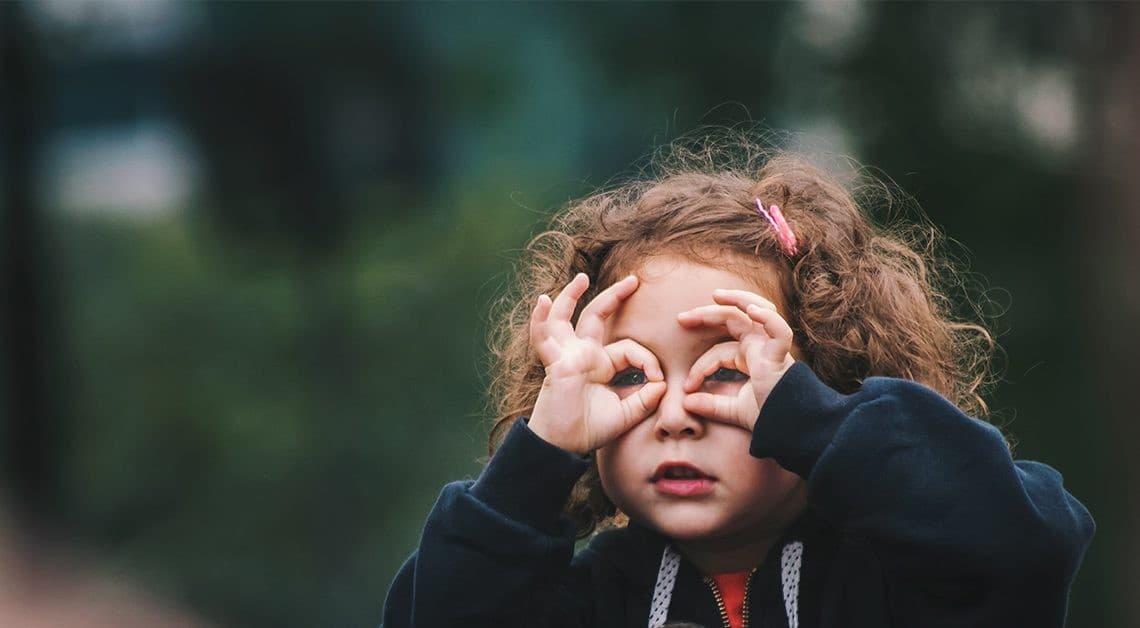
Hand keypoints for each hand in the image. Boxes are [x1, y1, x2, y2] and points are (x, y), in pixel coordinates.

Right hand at [527, 273, 666, 453]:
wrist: (564, 446)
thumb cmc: (589, 430)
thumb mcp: (626, 414)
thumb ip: (645, 399)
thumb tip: (662, 384)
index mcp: (601, 365)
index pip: (628, 348)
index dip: (648, 361)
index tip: (659, 381)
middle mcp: (583, 355)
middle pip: (597, 317)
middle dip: (615, 297)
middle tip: (634, 280)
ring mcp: (567, 356)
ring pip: (565, 318)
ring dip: (570, 296)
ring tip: (581, 278)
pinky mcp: (555, 363)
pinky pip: (544, 338)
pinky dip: (541, 319)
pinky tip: (542, 301)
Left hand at [677, 289, 795, 430]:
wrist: (791, 428)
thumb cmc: (769, 416)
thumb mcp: (734, 411)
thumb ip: (712, 406)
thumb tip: (686, 403)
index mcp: (750, 357)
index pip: (718, 351)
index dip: (700, 367)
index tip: (686, 387)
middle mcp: (760, 347)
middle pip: (733, 320)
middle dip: (707, 315)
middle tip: (681, 319)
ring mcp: (771, 347)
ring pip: (756, 311)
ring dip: (737, 299)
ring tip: (716, 295)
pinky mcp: (780, 354)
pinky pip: (778, 330)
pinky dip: (767, 318)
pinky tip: (751, 310)